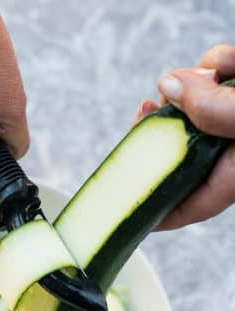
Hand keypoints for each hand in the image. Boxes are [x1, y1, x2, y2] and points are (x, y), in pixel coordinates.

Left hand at [134, 44, 234, 229]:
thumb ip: (213, 110)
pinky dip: (222, 67)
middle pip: (179, 153)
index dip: (152, 208)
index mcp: (234, 178)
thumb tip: (167, 86)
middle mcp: (234, 157)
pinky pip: (220, 82)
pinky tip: (229, 66)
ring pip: (198, 110)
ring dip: (198, 86)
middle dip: (163, 127)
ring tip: (215, 75)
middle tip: (147, 111)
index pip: (184, 206)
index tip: (122, 204)